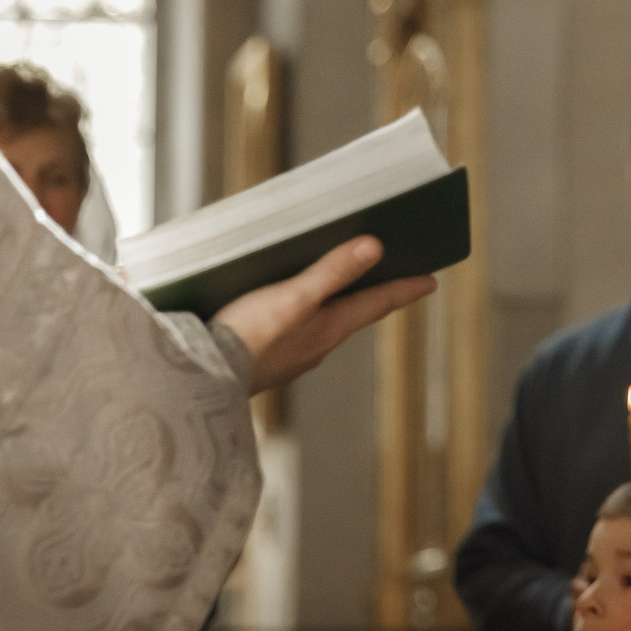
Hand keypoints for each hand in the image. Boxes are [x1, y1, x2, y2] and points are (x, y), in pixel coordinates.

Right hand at [215, 236, 436, 393]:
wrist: (200, 383)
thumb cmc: (248, 338)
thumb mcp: (294, 298)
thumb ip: (333, 272)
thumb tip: (375, 248)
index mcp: (330, 328)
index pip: (378, 303)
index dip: (405, 288)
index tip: (431, 281)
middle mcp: (318, 344)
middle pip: (356, 313)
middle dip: (376, 294)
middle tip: (395, 279)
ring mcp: (293, 354)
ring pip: (328, 323)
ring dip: (342, 304)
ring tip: (350, 286)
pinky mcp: (267, 358)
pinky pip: (299, 331)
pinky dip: (309, 314)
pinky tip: (293, 307)